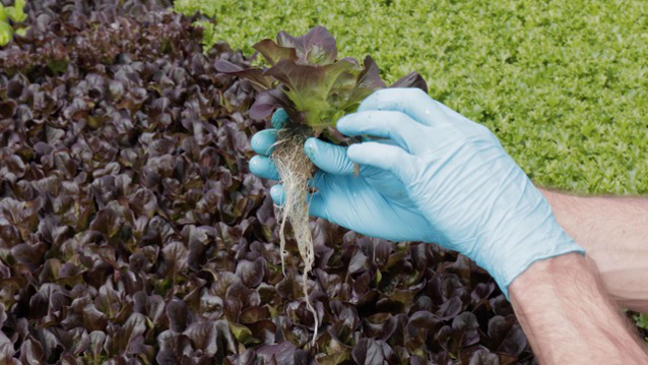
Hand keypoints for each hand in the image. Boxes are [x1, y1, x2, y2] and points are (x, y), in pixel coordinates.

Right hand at [249, 109, 436, 242]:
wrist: (430, 204)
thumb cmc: (411, 167)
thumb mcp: (377, 154)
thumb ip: (343, 154)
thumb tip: (308, 146)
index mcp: (348, 135)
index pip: (314, 124)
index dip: (294, 120)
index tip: (277, 115)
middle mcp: (336, 157)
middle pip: (298, 149)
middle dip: (276, 144)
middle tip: (257, 142)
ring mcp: (333, 182)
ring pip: (297, 174)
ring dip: (276, 169)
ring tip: (256, 164)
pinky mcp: (334, 206)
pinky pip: (308, 202)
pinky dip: (291, 199)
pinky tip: (277, 193)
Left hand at [335, 88, 583, 295]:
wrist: (518, 233)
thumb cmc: (509, 215)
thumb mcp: (490, 174)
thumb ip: (468, 161)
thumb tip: (455, 166)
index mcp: (468, 132)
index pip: (425, 103)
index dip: (396, 101)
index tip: (380, 108)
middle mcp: (453, 134)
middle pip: (406, 100)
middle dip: (376, 101)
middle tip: (358, 113)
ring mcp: (439, 152)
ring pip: (391, 120)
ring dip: (362, 120)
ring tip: (344, 127)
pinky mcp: (425, 177)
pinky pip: (386, 155)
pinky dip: (365, 152)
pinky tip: (353, 156)